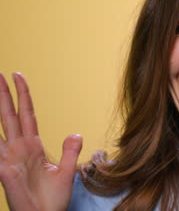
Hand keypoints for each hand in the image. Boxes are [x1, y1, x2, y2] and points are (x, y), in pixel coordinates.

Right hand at [0, 72, 81, 210]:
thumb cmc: (52, 200)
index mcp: (33, 146)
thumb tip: (75, 133)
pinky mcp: (5, 172)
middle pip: (9, 116)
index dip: (23, 95)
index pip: (26, 114)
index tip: (18, 76)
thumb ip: (70, 151)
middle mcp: (18, 149)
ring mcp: (9, 159)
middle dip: (3, 94)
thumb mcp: (67, 172)